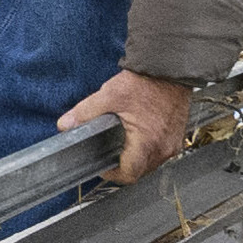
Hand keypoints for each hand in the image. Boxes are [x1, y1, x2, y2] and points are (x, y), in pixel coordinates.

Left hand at [61, 70, 193, 181]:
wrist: (169, 68)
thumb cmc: (145, 82)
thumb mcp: (110, 95)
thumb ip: (85, 112)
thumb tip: (65, 125)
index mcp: (148, 142)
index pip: (129, 174)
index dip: (113, 174)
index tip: (103, 165)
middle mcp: (164, 147)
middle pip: (140, 171)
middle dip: (123, 165)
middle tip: (109, 152)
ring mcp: (173, 142)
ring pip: (151, 162)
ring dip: (136, 157)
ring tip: (123, 144)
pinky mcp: (178, 135)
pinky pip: (160, 151)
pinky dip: (148, 148)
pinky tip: (138, 136)